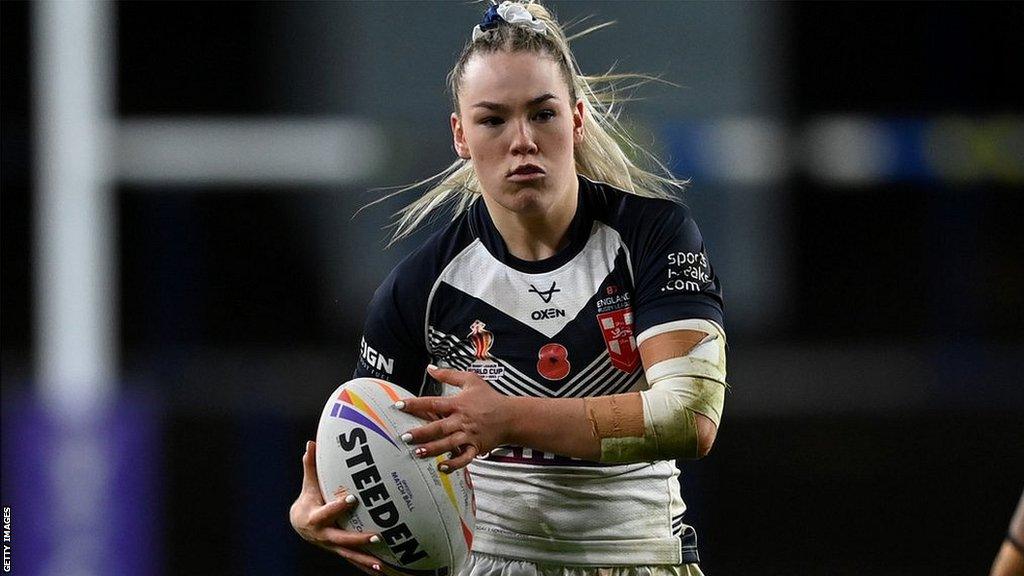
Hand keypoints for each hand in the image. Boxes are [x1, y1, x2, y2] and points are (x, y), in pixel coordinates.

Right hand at [289, 441, 382, 573]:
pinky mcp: (340, 551)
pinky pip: (354, 560)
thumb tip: (311, 443)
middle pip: (342, 539)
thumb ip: (311, 466)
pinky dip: (366, 567)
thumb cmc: (308, 500)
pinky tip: (382, 572)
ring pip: (350, 555)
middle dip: (358, 539)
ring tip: (382, 566)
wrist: (300, 526)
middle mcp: (323, 536)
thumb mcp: (308, 485)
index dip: (338, 506)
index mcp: (315, 518)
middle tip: (377, 536)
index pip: (327, 512)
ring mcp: (332, 546)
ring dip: (365, 560)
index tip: (353, 498)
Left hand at [397, 366, 512, 471]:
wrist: (510, 416)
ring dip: (433, 449)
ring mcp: (469, 435)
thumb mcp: (471, 380)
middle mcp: (461, 420)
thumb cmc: (489, 398)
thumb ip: (448, 375)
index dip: (415, 404)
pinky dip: (454, 464)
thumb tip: (430, 368)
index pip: (433, 403)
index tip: (398, 406)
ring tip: (418, 453)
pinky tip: (442, 467)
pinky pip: (464, 458)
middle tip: (404, 437)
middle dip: (421, 433)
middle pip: (438, 427)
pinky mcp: (476, 447)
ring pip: (448, 443)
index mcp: (458, 404)